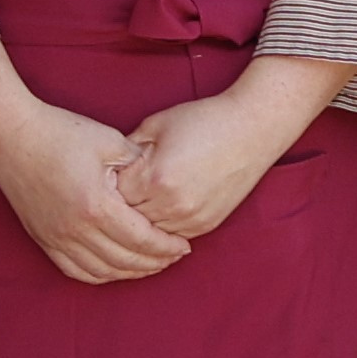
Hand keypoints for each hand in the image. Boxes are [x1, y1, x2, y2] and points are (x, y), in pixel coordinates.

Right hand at [0, 95, 189, 284]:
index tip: (184, 246)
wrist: (10, 134)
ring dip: (130, 272)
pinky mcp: (42, 238)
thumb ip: (140, 164)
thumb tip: (162, 182)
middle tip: (173, 257)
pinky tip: (115, 267)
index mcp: (96, 205)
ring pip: (102, 271)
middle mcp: (75, 229)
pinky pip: (75, 270)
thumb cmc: (60, 132)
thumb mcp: (110, 141)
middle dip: (155, 262)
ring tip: (150, 264)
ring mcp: (56, 237)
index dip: (167, 247)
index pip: (142, 240)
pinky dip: (100, 274)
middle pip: (126, 261)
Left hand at [116, 63, 329, 241]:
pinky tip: (156, 209)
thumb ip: (126, 150)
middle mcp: (173, 205)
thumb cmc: (203, 120)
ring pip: (148, 234)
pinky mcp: (206, 226)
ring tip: (135, 201)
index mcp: (156, 178)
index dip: (106, 186)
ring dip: (139, 220)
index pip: (113, 197)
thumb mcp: (155, 125)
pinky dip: (160, 226)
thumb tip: (104, 168)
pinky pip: (171, 237)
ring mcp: (191, 219)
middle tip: (113, 192)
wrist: (252, 129)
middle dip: (119, 206)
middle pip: (128, 219)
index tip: (104, 177)